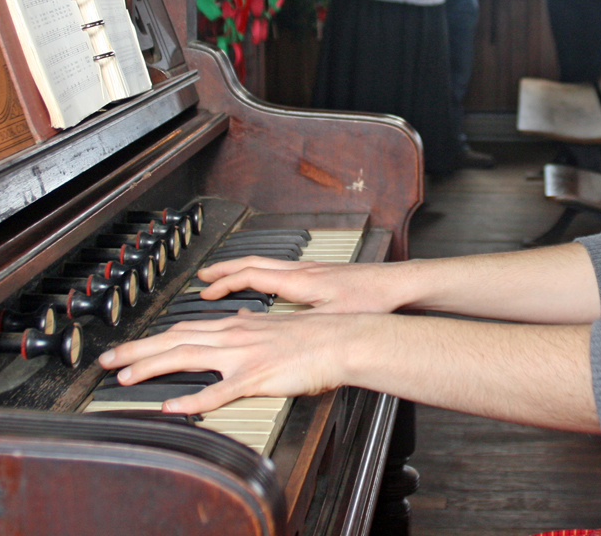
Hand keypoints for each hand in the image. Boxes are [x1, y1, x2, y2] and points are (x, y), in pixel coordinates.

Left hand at [97, 312, 361, 414]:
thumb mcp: (275, 324)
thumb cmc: (314, 336)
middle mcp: (233, 336)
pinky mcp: (256, 377)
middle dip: (135, 349)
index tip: (127, 347)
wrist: (341, 339)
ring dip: (151, 366)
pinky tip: (172, 407)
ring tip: (124, 377)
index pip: (183, 329)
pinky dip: (192, 400)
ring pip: (186, 357)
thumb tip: (235, 318)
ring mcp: (242, 356)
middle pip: (173, 339)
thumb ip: (250, 323)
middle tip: (105, 360)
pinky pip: (218, 391)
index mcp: (236, 326)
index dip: (151, 339)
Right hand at [195, 256, 404, 313]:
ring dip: (243, 269)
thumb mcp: (333, 319)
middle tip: (203, 276)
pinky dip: (263, 273)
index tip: (205, 291)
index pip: (252, 274)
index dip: (225, 282)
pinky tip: (266, 284)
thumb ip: (302, 328)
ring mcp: (312, 269)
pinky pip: (282, 269)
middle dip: (225, 269)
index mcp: (300, 280)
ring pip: (268, 264)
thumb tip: (275, 337)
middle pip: (254, 263)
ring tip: (227, 277)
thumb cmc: (371, 300)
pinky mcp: (322, 273)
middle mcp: (303, 270)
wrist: (397, 285)